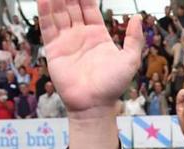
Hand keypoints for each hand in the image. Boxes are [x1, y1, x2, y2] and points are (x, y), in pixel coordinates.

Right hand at [38, 0, 144, 117]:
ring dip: (56, 0)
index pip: (89, 8)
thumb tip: (138, 17)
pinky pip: (48, 27)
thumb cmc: (113, 85)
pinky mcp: (54, 50)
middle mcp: (81, 36)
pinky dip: (45, 12)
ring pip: (59, 14)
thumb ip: (134, 39)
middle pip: (72, 7)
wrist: (94, 104)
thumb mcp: (130, 60)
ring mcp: (66, 42)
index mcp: (98, 36)